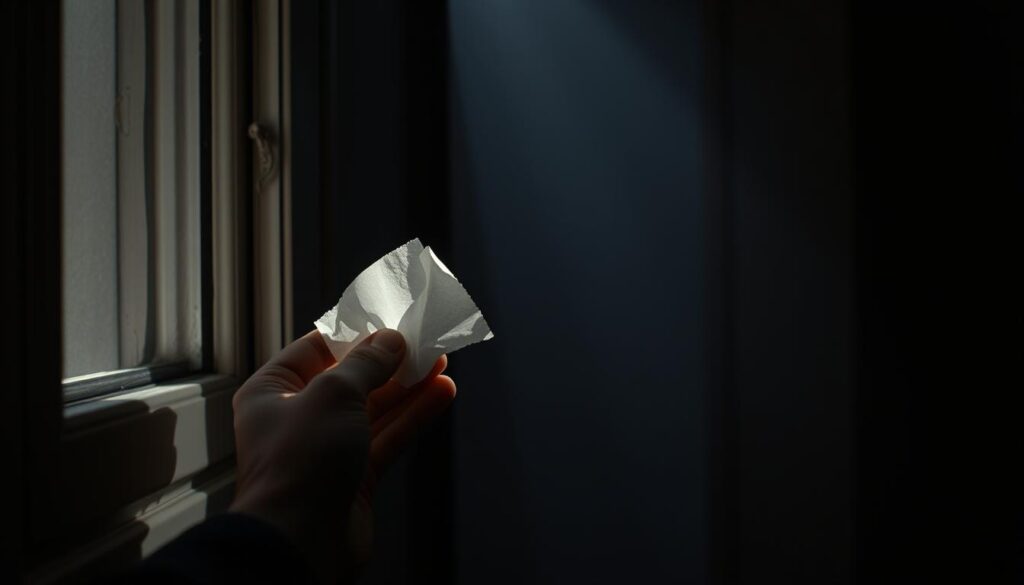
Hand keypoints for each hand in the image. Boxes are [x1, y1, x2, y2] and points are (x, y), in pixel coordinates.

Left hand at [229, 329, 455, 582]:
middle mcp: (298, 417)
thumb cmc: (300, 464)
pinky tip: (441, 394)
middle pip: (351, 378)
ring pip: (375, 408)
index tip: (389, 320)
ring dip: (409, 387)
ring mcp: (328, 448)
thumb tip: (390, 340)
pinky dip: (414, 415)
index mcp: (273, 391)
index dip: (354, 333)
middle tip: (425, 341)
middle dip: (390, 361)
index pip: (316, 348)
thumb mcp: (333, 395)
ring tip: (442, 363)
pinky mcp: (355, 475)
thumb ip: (366, 364)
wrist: (301, 544)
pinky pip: (388, 436)